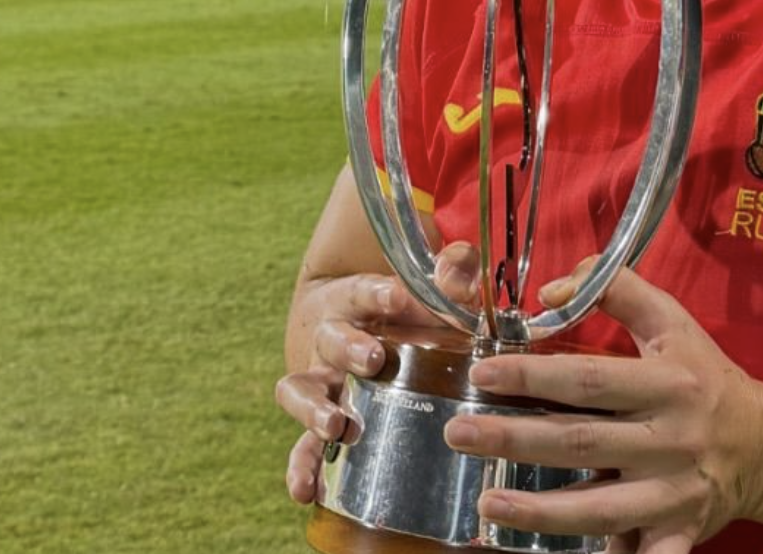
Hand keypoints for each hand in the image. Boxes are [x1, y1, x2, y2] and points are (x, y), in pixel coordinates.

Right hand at [277, 243, 480, 503]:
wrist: (347, 325)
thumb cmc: (400, 310)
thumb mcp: (425, 288)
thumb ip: (449, 275)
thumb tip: (460, 271)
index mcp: (354, 303)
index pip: (362, 292)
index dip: (377, 294)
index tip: (396, 296)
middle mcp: (330, 341)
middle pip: (330, 339)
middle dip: (349, 348)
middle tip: (372, 359)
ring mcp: (321, 383)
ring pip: (302, 391)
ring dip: (315, 409)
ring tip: (335, 426)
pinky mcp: (319, 421)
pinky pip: (303, 446)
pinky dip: (301, 467)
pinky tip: (305, 491)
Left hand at [441, 265, 762, 553]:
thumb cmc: (705, 376)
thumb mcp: (671, 321)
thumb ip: (614, 289)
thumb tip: (549, 292)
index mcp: (666, 385)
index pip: (588, 380)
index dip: (533, 376)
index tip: (483, 373)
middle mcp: (670, 440)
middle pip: (582, 443)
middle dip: (515, 438)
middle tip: (459, 433)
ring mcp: (673, 493)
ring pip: (601, 508)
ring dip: (541, 511)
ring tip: (488, 502)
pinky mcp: (680, 532)